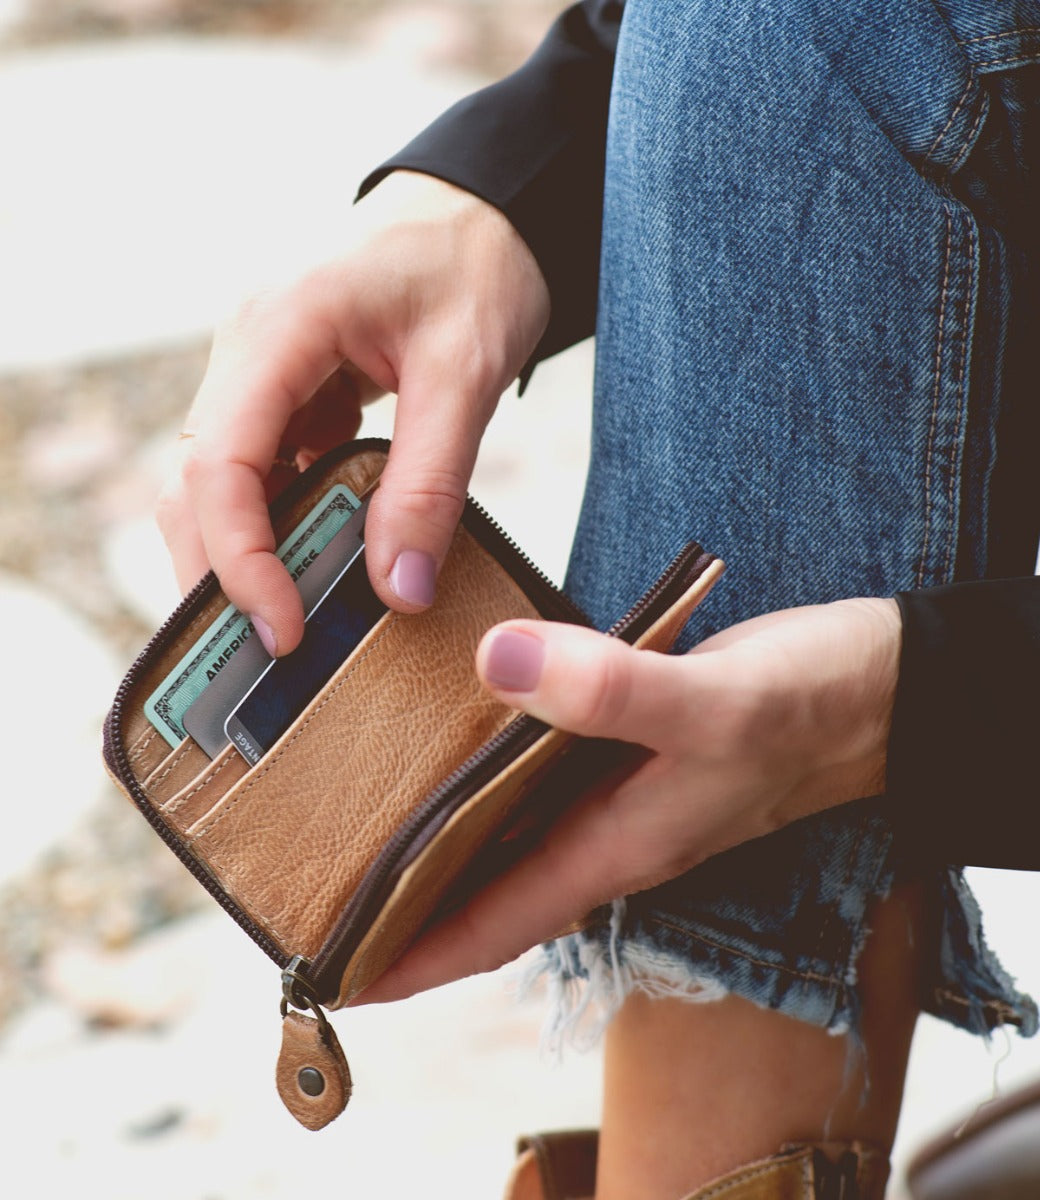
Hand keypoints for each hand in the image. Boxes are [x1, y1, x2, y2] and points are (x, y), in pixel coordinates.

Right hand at [157, 171, 549, 653]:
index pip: (218, 463)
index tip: (283, 627)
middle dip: (222, 568)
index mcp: (277, 329)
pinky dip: (284, 517)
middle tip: (271, 646)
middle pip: (196, 480)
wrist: (485, 206)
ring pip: (222, 478)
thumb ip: (430, 483)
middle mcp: (248, 348)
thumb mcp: (465, 374)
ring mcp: (262, 366)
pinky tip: (321, 556)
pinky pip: (265, 463)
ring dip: (249, 549)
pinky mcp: (288, 383)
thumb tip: (399, 590)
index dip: (239, 558)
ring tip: (292, 617)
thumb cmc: (476, 264)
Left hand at [354, 596, 901, 1003]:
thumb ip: (613, 692)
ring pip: (510, 834)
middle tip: (320, 899)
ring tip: (362, 827)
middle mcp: (609, 830)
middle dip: (407, 909)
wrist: (883, 687)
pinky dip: (491, 773)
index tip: (333, 975)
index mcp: (617, 846)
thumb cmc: (813, 708)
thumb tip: (497, 662)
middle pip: (487, 890)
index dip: (411, 957)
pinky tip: (459, 735)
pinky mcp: (630, 744)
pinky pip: (539, 771)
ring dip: (442, 844)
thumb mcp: (716, 705)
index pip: (491, 924)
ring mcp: (620, 791)